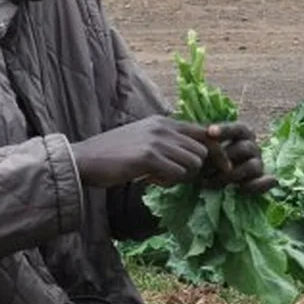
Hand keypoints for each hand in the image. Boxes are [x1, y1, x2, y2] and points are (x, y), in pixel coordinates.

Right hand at [73, 116, 210, 188]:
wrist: (84, 159)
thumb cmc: (113, 154)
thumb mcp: (145, 139)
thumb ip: (168, 142)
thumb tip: (195, 157)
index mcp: (163, 121)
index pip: (204, 132)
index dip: (215, 152)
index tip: (220, 168)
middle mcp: (163, 127)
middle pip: (203, 150)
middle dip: (194, 168)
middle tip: (173, 176)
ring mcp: (156, 140)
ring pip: (193, 163)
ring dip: (181, 176)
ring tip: (160, 178)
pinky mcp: (149, 156)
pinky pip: (177, 173)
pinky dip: (168, 182)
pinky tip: (150, 180)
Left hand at [200, 122, 276, 195]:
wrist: (213, 176)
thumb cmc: (208, 157)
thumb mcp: (206, 146)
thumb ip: (207, 141)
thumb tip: (206, 134)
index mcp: (243, 133)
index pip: (238, 129)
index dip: (225, 130)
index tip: (210, 132)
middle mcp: (252, 147)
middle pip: (244, 148)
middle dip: (223, 158)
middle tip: (203, 166)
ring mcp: (258, 164)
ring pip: (252, 166)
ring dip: (231, 175)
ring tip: (210, 182)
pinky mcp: (260, 180)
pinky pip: (265, 182)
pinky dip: (257, 185)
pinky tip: (240, 188)